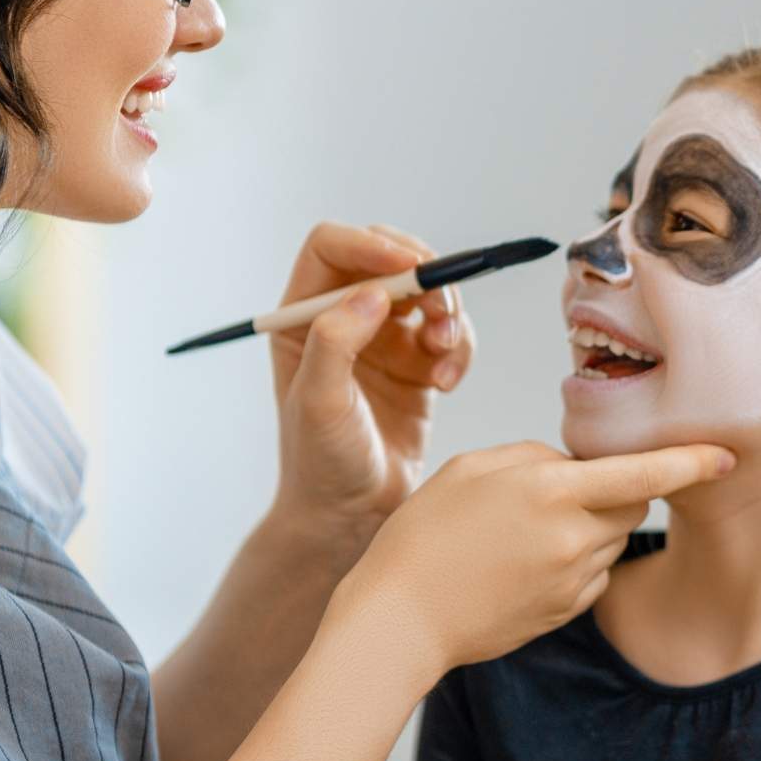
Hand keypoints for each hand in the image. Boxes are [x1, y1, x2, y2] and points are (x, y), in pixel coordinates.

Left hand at [266, 222, 474, 559]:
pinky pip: (450, 331)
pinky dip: (459, 349)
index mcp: (301, 316)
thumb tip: (372, 295)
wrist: (353, 515)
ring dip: (448, 315)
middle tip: (441, 313)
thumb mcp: (319, 404)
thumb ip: (336, 343)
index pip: (331, 246)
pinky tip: (447, 384)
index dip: (369, 244)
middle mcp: (341, 318)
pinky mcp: (417, 362)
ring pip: (427, 291)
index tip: (407, 269)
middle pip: (388, 258)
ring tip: (444, 362)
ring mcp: (382, 338)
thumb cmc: (321, 463)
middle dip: (424, 278)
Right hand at [330, 438, 734, 682]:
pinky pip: (592, 576)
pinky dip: (574, 563)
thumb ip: (536, 458)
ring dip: (589, 528)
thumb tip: (575, 469)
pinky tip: (523, 566)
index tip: (727, 456)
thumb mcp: (472, 468)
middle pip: (631, 505)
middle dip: (614, 491)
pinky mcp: (565, 613)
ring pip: (610, 541)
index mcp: (550, 492)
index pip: (641, 473)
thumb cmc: (425, 534)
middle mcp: (572, 539)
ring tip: (523, 534)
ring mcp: (572, 582)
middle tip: (556, 492)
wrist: (401, 618)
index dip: (690, 462)